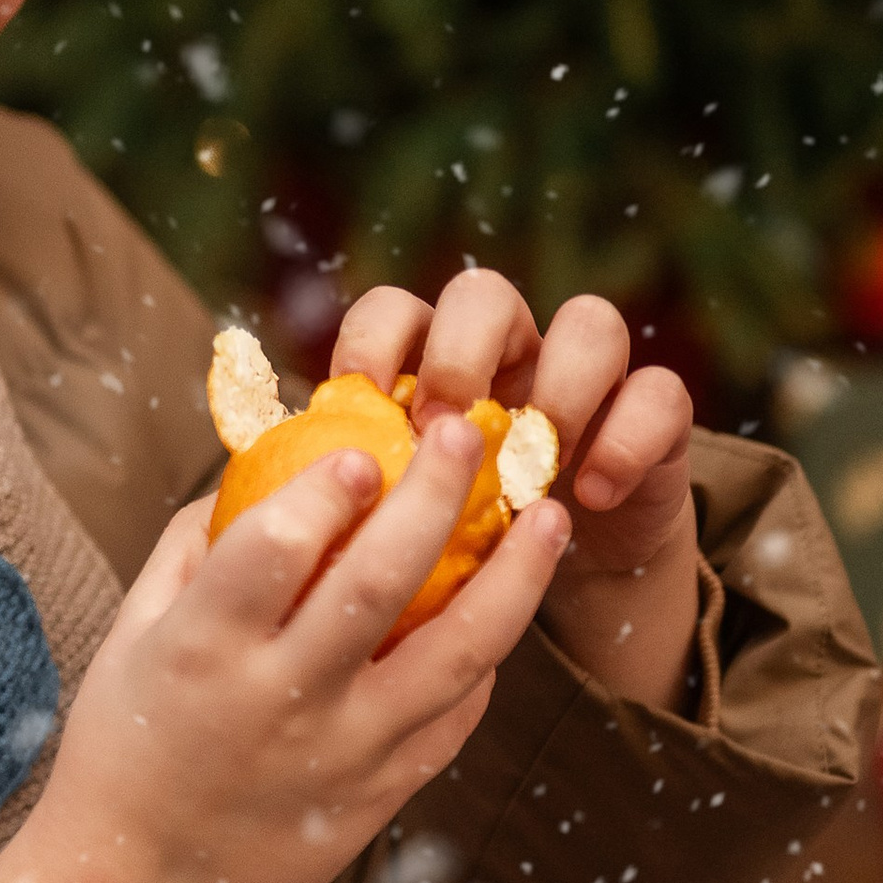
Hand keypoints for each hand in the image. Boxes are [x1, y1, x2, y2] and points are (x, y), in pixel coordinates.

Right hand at [0, 425, 570, 882]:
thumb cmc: (125, 746)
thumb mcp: (131, 635)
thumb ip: (193, 544)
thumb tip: (264, 459)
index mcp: (200, 651)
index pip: (272, 548)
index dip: (323, 489)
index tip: (361, 445)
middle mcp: (278, 701)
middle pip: (376, 583)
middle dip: (431, 496)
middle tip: (463, 434)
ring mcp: (341, 755)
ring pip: (452, 655)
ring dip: (513, 579)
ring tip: (549, 518)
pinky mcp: (381, 797)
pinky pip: (454, 717)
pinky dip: (487, 660)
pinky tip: (506, 608)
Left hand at [329, 274, 698, 708]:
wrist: (558, 588)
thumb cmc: (450, 559)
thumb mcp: (385, 531)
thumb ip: (332, 503)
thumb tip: (221, 508)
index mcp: (433, 366)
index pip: (395, 309)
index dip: (372, 339)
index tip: (352, 402)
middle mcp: (513, 354)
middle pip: (486, 293)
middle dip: (459, 347)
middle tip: (439, 422)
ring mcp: (592, 380)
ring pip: (591, 321)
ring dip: (558, 379)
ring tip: (530, 454)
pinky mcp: (656, 421)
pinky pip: (660, 395)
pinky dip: (626, 436)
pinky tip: (590, 494)